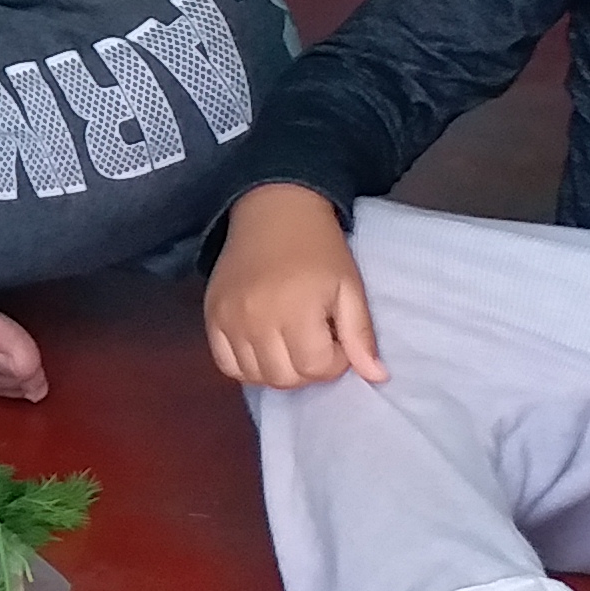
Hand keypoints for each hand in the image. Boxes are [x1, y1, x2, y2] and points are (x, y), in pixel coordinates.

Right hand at [203, 185, 383, 386]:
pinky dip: (247, 366)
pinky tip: (263, 347)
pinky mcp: (212, 317)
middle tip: (315, 340)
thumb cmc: (319, 249)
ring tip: (290, 343)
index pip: (316, 368)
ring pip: (256, 376)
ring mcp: (229, 320)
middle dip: (308, 368)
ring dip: (279, 369)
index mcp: (296, 310)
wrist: (274, 212)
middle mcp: (257, 320)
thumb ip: (360, 335)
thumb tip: (377, 377)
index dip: (335, 360)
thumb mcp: (350, 287)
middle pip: (285, 378)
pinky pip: (226, 365)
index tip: (337, 337)